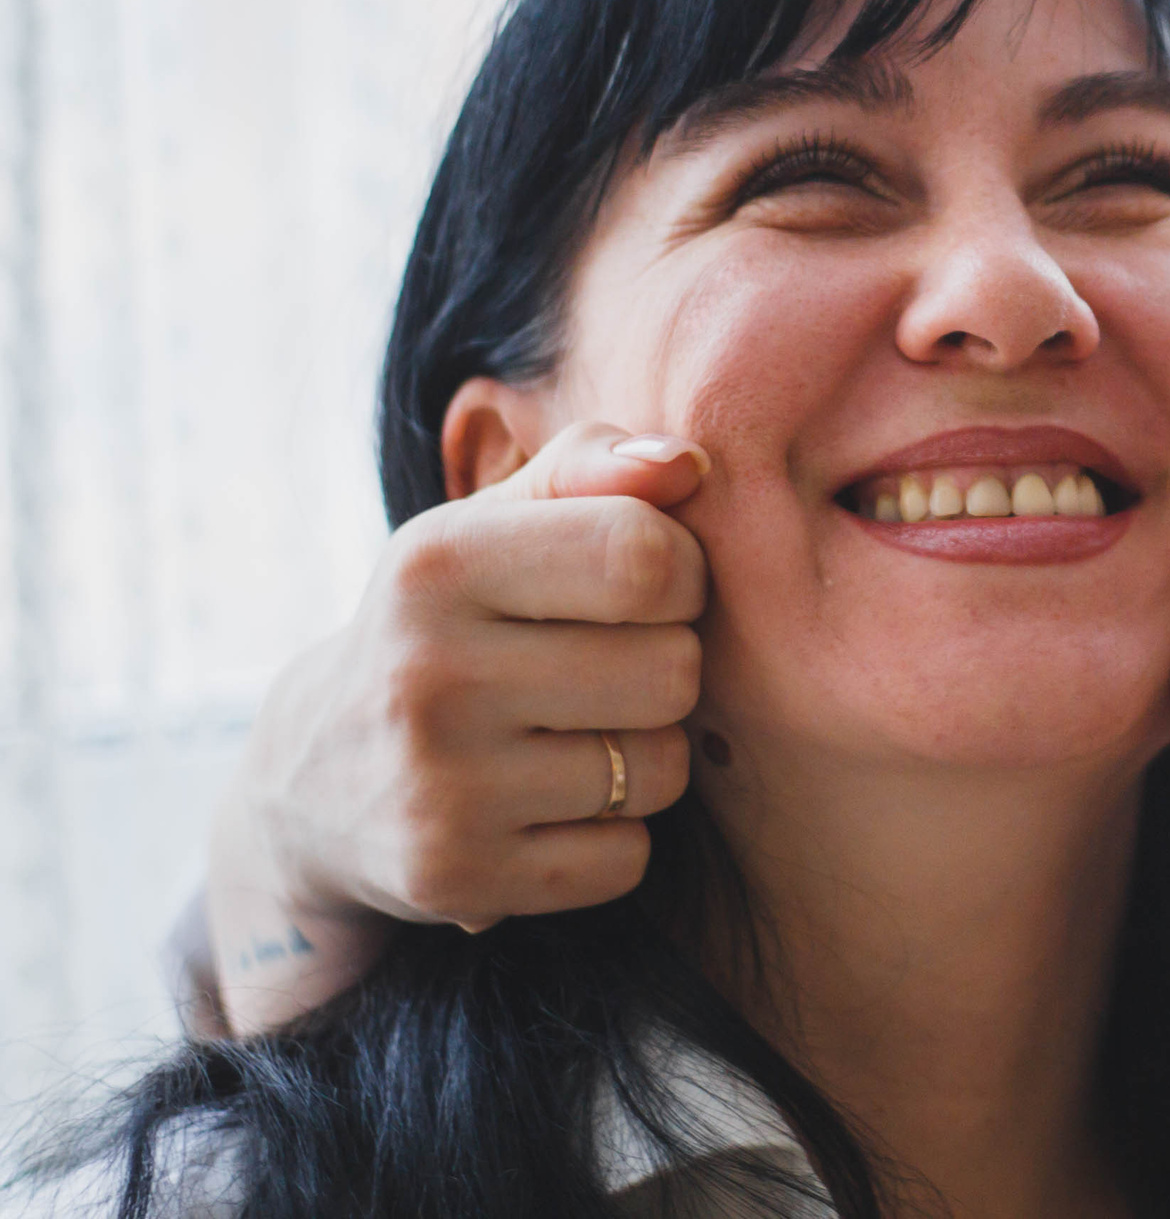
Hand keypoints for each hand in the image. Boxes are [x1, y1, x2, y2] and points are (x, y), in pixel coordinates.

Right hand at [205, 422, 707, 1034]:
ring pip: (661, 771)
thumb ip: (594, 468)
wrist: (309, 779)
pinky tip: (548, 810)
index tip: (643, 587)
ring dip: (644, 758)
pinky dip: (611, 839)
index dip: (680, 572)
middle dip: (664, 668)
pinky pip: (626, 860)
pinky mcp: (455, 879)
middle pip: (673, 671)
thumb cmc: (448, 623)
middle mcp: (427, 674)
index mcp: (437, 564)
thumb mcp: (493, 524)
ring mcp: (438, 787)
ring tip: (571, 738)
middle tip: (600, 672)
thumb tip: (687, 464)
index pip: (646, 556)